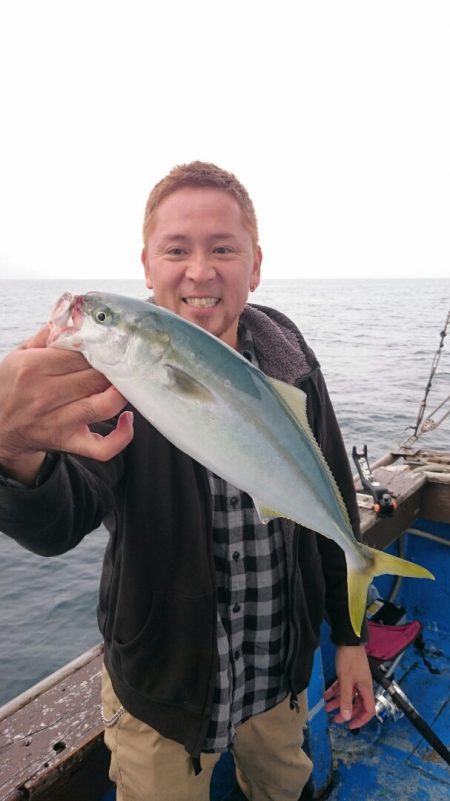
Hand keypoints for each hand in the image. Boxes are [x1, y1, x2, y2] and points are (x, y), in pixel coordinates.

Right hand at [0, 325, 133, 482]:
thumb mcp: (20, 354)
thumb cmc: (14, 386)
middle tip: (121, 363)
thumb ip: (47, 334)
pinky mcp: (70, 442)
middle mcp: (46, 395)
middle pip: (97, 376)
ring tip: (124, 383)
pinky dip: (122, 435)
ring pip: (106, 404)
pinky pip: (104, 447)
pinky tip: (127, 418)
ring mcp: (59, 421)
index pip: (82, 353)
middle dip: (113, 368)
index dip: (100, 349)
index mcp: (33, 368)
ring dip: (121, 392)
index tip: (108, 347)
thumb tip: (74, 314)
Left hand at [324, 644, 374, 728]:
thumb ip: (346, 699)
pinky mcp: (348, 674)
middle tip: (335, 719)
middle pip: (357, 705)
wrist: (348, 640)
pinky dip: (335, 692)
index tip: (350, 726)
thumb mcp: (346, 680)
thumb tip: (346, 717)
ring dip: (338, 703)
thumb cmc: (349, 660)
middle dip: (346, 712)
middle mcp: (362, 687)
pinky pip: (342, 687)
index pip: (369, 710)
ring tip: (326, 708)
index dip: (361, 720)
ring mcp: (355, 680)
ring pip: (348, 696)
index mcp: (366, 689)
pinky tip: (325, 695)